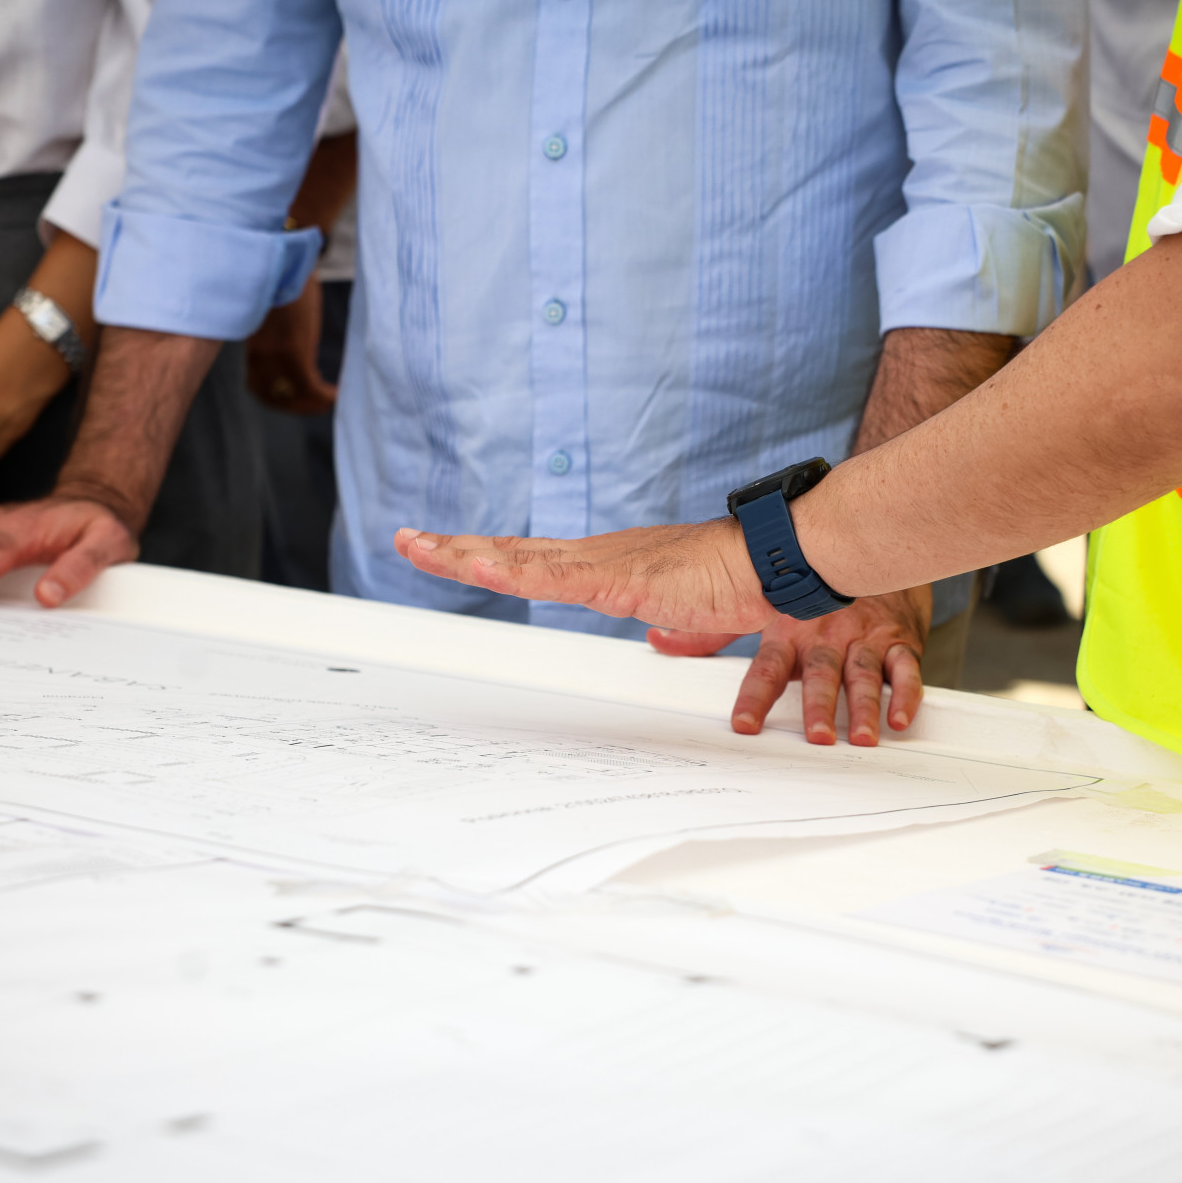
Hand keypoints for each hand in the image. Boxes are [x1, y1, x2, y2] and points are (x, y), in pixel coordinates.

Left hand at [245, 276, 334, 413]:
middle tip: (316, 405)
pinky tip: (336, 393)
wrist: (285, 254)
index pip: (256, 386)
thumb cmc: (283, 274)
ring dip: (313, 404)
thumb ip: (273, 327)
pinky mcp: (294, 350)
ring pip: (292, 395)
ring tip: (330, 400)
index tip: (294, 399)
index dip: (275, 399)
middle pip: (272, 396)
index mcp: (253, 344)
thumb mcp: (272, 306)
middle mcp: (260, 353)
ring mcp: (275, 353)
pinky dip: (324, 396)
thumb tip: (286, 333)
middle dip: (295, 406)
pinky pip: (309, 387)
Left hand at [395, 518, 776, 635]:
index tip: (448, 551)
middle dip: (456, 548)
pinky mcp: (620, 578)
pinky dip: (511, 571)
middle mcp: (599, 555)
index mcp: (612, 564)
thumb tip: (661, 642)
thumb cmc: (742, 582)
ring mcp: (606, 563)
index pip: (537, 559)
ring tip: (418, 547)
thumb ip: (674, 630)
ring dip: (466, 555)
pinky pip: (554, 578)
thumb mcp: (693, 617)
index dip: (492, 556)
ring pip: (520, 558)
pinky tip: (476, 565)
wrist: (775, 564)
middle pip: (513, 550)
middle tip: (407, 540)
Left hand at [650, 587, 929, 745]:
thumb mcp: (758, 608)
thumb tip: (660, 640)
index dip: (754, 698)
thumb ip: (710, 633)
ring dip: (863, 707)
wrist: (868, 549)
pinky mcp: (898, 640)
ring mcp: (862, 637)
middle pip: (819, 673)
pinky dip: (905, 693)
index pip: (766, 669)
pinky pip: (904, 667)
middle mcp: (824, 635)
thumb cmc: (810, 590)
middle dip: (820, 705)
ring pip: (862, 673)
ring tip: (862, 737)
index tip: (743, 726)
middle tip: (817, 737)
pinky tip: (901, 717)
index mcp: (787, 631)